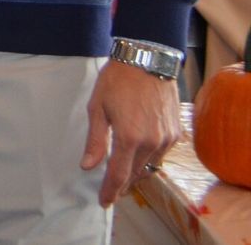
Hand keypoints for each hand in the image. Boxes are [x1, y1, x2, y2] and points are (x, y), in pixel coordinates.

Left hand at [81, 59, 180, 206]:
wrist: (147, 61)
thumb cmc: (118, 81)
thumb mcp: (97, 108)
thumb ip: (95, 140)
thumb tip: (88, 166)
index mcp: (130, 137)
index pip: (119, 174)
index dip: (110, 190)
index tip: (104, 201)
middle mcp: (152, 142)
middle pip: (135, 173)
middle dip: (122, 185)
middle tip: (110, 192)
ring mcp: (166, 138)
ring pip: (149, 166)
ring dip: (136, 174)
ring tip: (122, 178)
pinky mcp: (175, 132)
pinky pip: (160, 155)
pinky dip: (148, 161)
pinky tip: (138, 159)